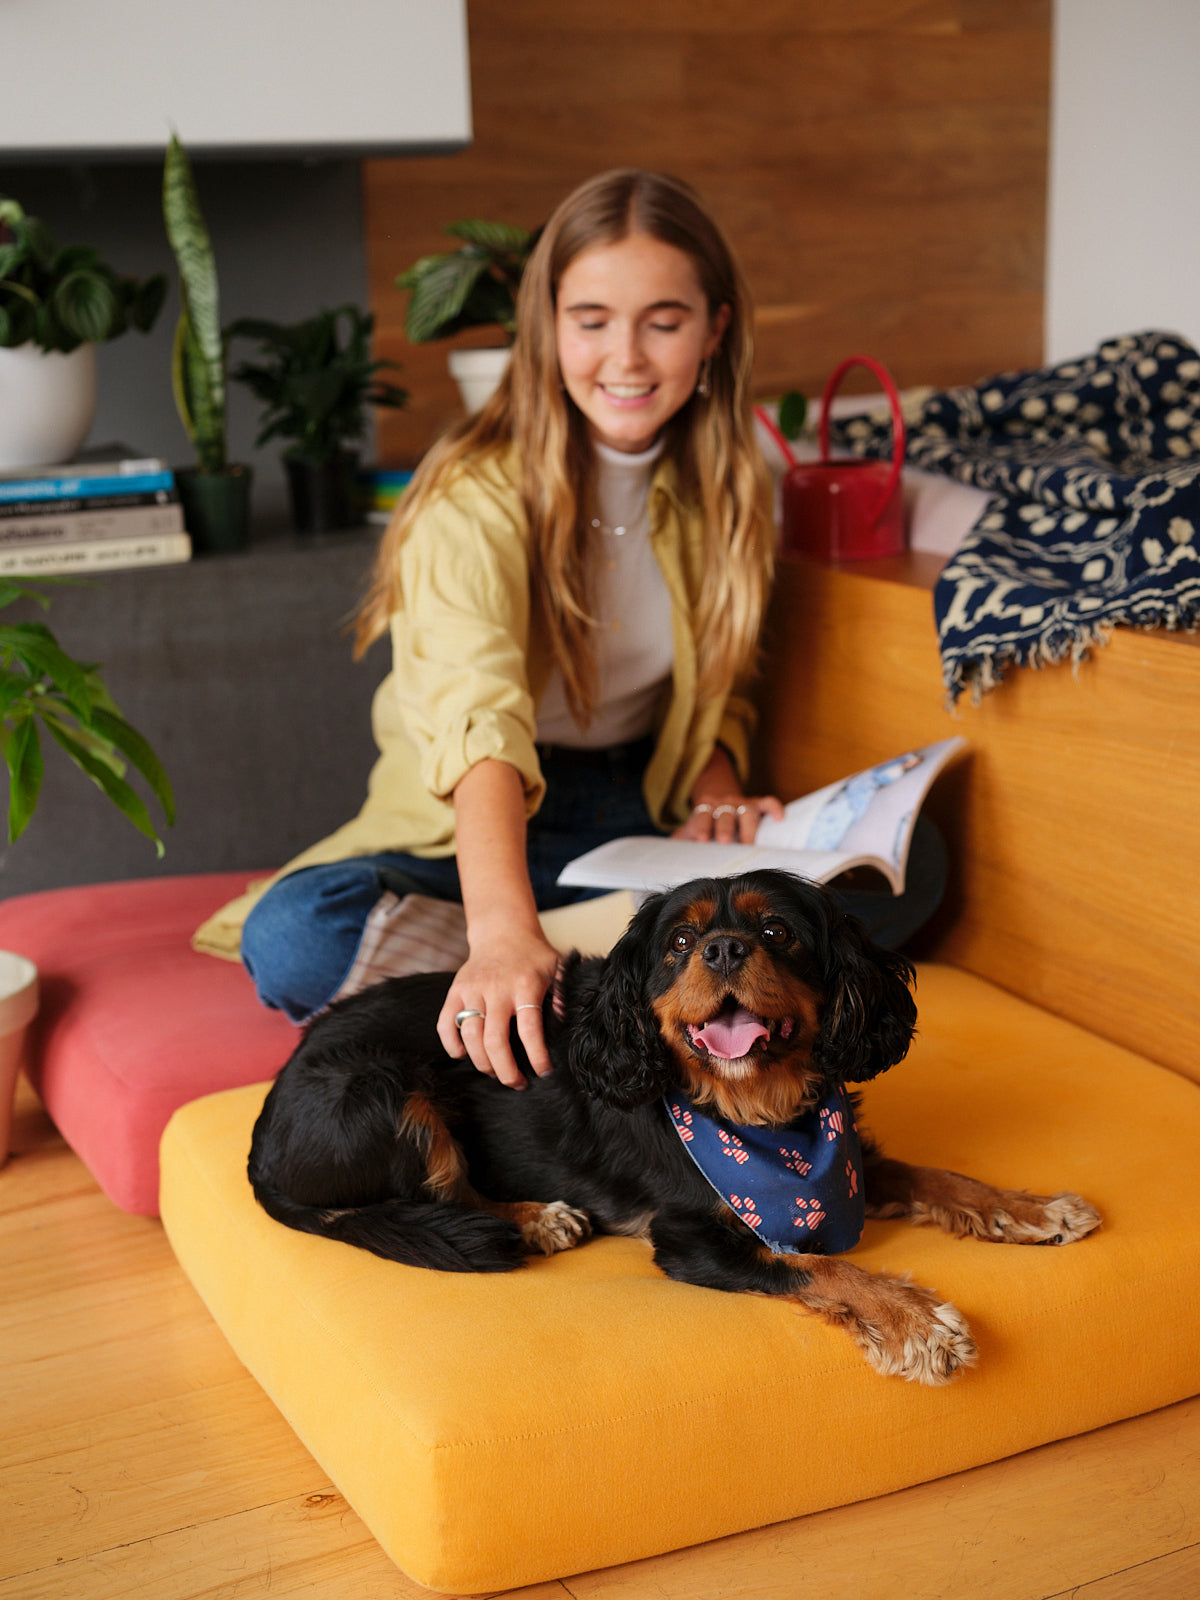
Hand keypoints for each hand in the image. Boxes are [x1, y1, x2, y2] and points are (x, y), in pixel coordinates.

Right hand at [436, 923, 560, 1089]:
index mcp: (525, 985)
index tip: (543, 1072)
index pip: (529, 1028)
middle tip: (516, 1083)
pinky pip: (445, 1024)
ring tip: (495, 1073)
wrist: (503, 931)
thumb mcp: (558, 968)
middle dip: (505, 1070)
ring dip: (482, 1062)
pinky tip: (463, 1055)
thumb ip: (564, 993)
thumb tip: (565, 1022)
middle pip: (494, 1040)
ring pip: (470, 1036)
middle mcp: (496, 988)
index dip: (536, 1056)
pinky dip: (451, 1045)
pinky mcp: (455, 991)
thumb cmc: (534, 956)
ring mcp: (472, 989)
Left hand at [673, 790, 784, 844]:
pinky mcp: (756, 804)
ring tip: (749, 844)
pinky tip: (779, 819)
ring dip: (748, 826)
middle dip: (725, 827)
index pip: (702, 815)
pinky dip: (774, 808)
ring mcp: (741, 803)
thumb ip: (678, 842)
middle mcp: (723, 805)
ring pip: (747, 810)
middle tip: (724, 842)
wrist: (714, 798)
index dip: (702, 826)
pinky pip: (767, 802)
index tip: (701, 840)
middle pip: (725, 813)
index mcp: (704, 810)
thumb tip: (666, 862)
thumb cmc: (702, 823)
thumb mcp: (688, 830)